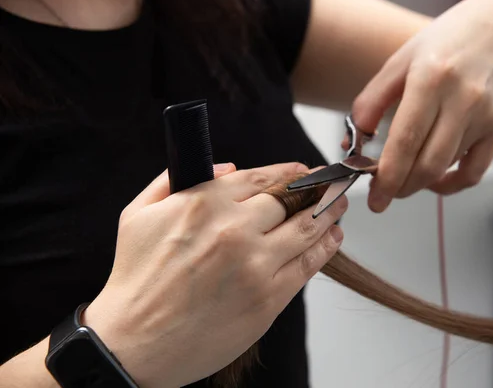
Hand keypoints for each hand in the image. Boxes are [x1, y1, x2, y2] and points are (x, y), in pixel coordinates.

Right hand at [83, 162, 346, 387]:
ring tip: (340, 204)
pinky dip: (326, 248)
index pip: (262, 177)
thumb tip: (225, 167)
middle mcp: (234, 229)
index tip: (304, 169)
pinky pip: (308, 265)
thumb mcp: (138, 214)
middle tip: (331, 183)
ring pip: (306, 228)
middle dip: (316, 187)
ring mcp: (255, 265)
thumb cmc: (135, 280)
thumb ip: (175, 180)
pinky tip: (333, 237)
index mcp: (204, 203)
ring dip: (329, 212)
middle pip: (291, 199)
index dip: (289, 171)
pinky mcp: (268, 299)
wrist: (133, 343)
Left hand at [351, 0, 492, 211]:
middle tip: (382, 190)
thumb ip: (371, 102)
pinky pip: (474, 172)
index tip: (375, 199)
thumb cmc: (442, 44)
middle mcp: (463, 100)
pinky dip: (450, 185)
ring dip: (418, 181)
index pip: (406, 141)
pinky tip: (433, 180)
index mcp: (431, 79)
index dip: (388, 177)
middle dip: (400, 187)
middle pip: (428, 164)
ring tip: (402, 173)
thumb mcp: (399, 62)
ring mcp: (485, 116)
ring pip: (446, 168)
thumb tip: (354, 143)